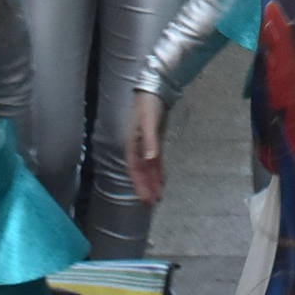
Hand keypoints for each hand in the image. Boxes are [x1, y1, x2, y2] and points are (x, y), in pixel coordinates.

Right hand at [128, 91, 166, 205]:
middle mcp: (138, 148)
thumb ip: (149, 141)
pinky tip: (162, 181)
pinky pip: (155, 161)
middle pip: (141, 172)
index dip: (139, 185)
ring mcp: (146, 145)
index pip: (135, 170)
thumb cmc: (148, 105)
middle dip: (146, 188)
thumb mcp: (149, 121)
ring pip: (148, 168)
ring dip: (152, 182)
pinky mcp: (154, 141)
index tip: (145, 199)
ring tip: (157, 198)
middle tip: (152, 204)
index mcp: (132, 144)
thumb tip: (150, 159)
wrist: (153, 90)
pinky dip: (158, 172)